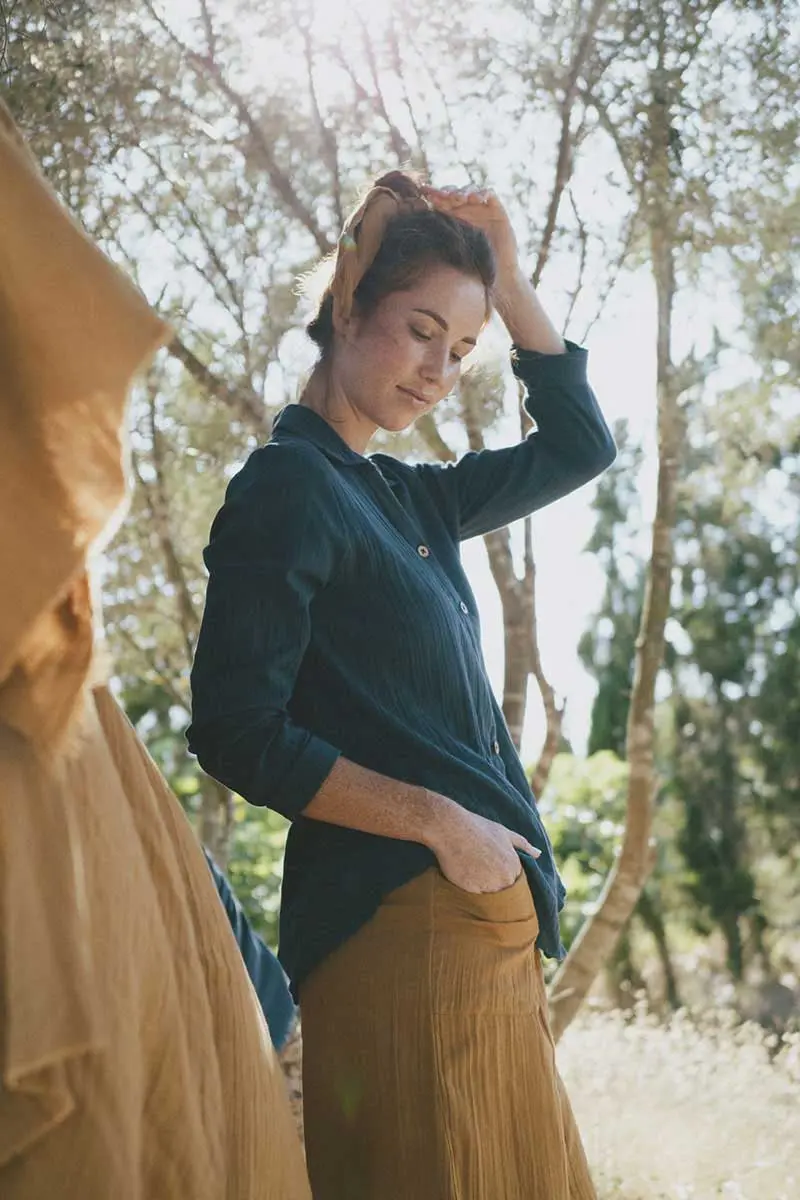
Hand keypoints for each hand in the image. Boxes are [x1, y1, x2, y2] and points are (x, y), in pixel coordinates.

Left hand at [421, 184, 519, 279]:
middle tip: (441, 196)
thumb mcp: (451, 251)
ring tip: (458, 199)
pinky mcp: (496, 211)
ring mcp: (481, 210)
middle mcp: (466, 212)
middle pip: (454, 193)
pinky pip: (489, 194)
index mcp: (453, 220)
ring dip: (462, 192)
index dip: (432, 194)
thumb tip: (415, 225)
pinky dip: (481, 193)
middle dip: (446, 192)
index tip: (423, 192)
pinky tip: (475, 199)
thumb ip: (439, 234)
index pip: (441, 201)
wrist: (496, 277)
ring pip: (470, 191)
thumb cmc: (472, 270)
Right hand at [424, 794, 540, 893]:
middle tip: (480, 874)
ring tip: (472, 874)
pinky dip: (469, 890)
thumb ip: (523, 845)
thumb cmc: (478, 828)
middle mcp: (504, 879)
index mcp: (514, 867)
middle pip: (502, 892)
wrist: (452, 827)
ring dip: (483, 891)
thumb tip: (538, 854)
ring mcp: (488, 885)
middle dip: (494, 887)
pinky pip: (472, 897)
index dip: (503, 879)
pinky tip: (463, 876)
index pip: (514, 884)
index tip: (492, 872)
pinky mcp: (471, 889)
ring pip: (488, 898)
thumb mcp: (504, 833)